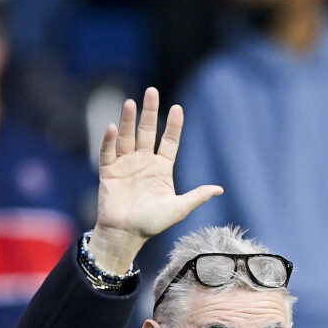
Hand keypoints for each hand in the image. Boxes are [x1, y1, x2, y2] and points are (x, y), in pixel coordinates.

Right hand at [89, 87, 222, 273]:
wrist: (126, 235)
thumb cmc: (152, 223)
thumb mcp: (178, 209)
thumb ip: (196, 196)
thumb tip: (220, 189)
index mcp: (161, 168)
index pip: (169, 141)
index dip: (173, 125)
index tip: (177, 108)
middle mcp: (143, 162)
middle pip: (146, 132)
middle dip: (149, 112)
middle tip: (152, 91)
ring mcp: (125, 165)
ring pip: (127, 137)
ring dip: (128, 121)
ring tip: (131, 103)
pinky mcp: (109, 172)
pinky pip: (108, 152)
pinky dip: (109, 140)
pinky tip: (112, 127)